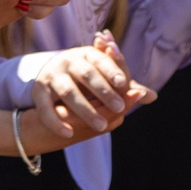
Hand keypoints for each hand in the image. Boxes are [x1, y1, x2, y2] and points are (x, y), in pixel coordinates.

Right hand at [21, 33, 151, 141]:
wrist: (48, 80)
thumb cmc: (84, 80)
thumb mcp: (103, 79)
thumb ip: (125, 88)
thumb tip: (152, 96)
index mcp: (86, 55)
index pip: (101, 60)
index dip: (112, 70)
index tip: (124, 83)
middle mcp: (68, 62)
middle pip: (86, 74)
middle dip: (103, 91)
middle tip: (120, 106)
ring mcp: (52, 76)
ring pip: (68, 92)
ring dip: (85, 109)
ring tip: (101, 125)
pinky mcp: (38, 92)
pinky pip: (45, 108)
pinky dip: (56, 121)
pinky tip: (68, 134)